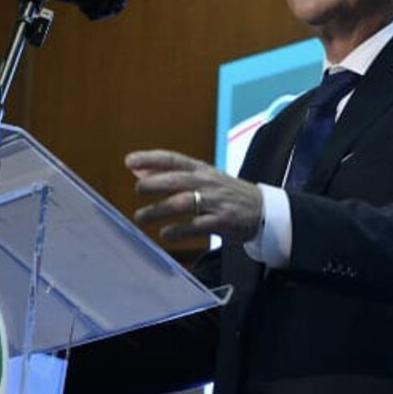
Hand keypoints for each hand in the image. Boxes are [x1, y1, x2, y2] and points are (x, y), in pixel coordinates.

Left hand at [125, 149, 262, 242]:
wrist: (263, 209)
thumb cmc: (226, 193)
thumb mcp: (202, 178)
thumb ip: (171, 174)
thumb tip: (138, 171)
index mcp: (201, 170)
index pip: (173, 159)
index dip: (151, 159)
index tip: (129, 161)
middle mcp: (207, 182)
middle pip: (177, 179)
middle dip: (155, 183)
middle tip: (137, 190)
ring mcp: (215, 201)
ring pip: (184, 202)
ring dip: (160, 210)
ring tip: (141, 217)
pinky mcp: (222, 221)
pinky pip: (198, 226)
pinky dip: (179, 230)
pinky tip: (165, 234)